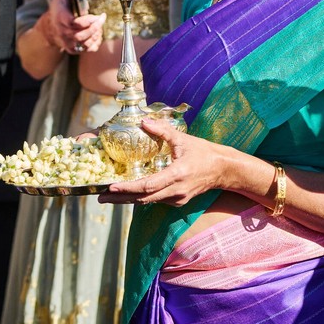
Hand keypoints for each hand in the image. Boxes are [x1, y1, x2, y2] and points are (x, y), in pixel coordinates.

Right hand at [42, 0, 104, 53]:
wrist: (50, 25)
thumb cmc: (60, 4)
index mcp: (60, 17)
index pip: (72, 23)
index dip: (85, 22)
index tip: (95, 16)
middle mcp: (63, 31)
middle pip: (81, 34)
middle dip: (94, 27)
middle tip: (101, 18)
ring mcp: (68, 41)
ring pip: (85, 43)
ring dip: (96, 34)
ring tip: (99, 24)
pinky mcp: (73, 49)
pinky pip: (87, 49)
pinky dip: (95, 42)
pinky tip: (96, 33)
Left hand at [98, 120, 228, 206]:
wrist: (224, 170)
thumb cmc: (205, 153)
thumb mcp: (184, 139)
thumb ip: (163, 131)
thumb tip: (144, 121)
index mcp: (176, 175)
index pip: (147, 186)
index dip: (127, 188)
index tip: (111, 188)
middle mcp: (175, 191)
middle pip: (143, 199)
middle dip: (120, 199)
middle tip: (100, 197)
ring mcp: (177, 198)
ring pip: (148, 202)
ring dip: (128, 200)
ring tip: (109, 197)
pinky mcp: (178, 201)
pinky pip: (155, 201)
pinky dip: (141, 198)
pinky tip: (128, 194)